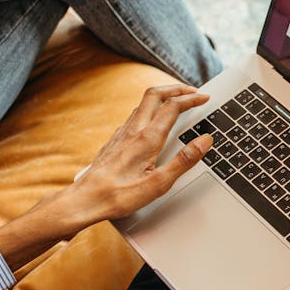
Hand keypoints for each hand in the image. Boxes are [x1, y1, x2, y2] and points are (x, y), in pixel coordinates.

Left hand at [0, 84, 212, 269]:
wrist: (84, 200)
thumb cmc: (119, 195)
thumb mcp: (159, 183)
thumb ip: (184, 160)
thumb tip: (204, 141)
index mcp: (147, 139)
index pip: (172, 106)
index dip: (191, 99)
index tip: (204, 98)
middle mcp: (133, 131)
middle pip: (156, 94)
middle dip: (176, 88)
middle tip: (192, 92)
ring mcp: (122, 134)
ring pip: (143, 103)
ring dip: (163, 97)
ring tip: (176, 101)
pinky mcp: (114, 141)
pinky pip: (134, 116)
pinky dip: (149, 110)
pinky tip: (151, 122)